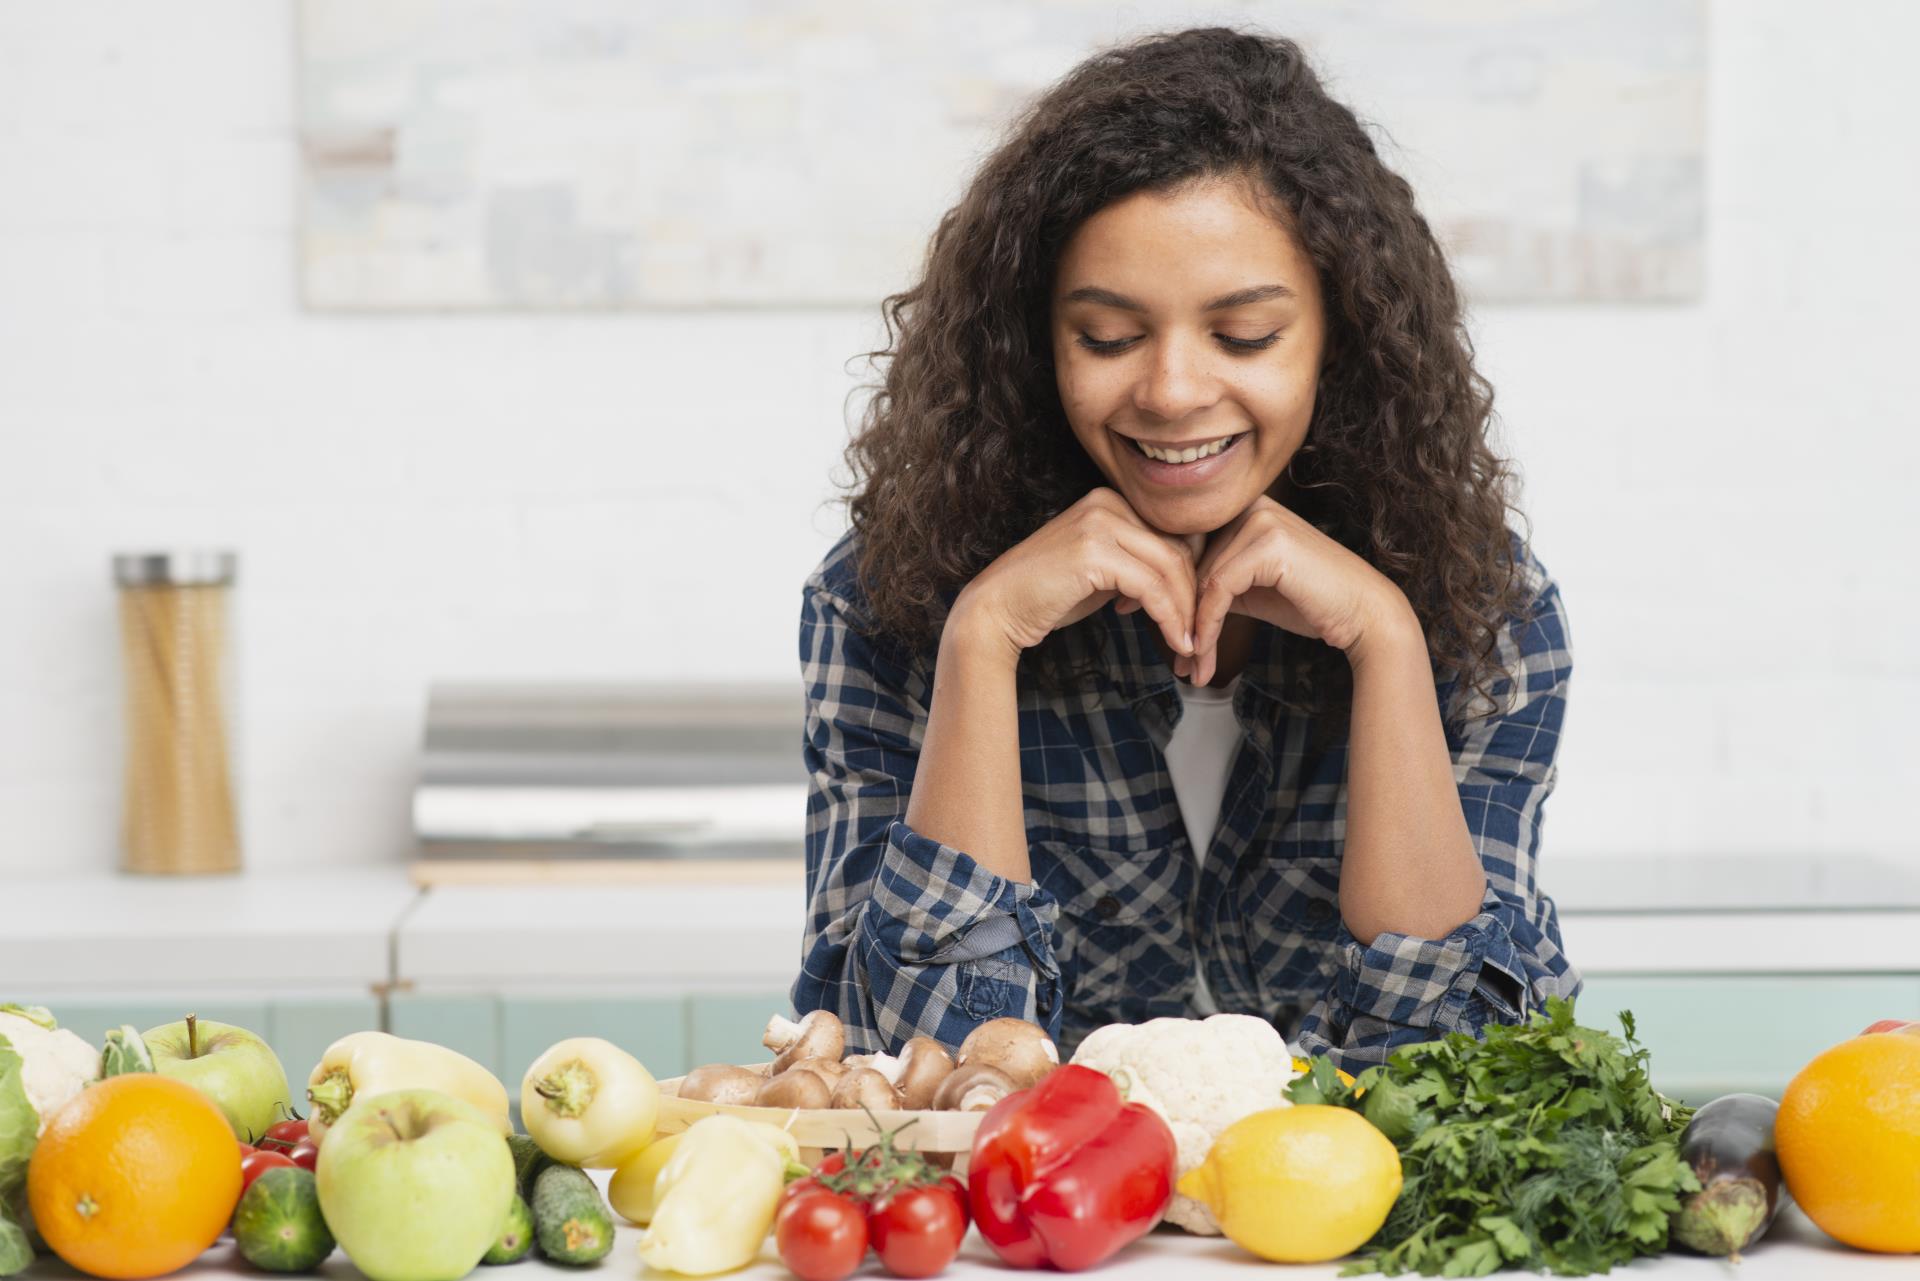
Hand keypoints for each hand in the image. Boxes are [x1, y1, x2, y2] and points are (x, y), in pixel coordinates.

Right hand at [951, 488, 1200, 668]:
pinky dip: (1169, 617)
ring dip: (1186, 611)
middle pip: (1177, 548)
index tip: (1190, 616)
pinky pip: (1152, 586)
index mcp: (1108, 501)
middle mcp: (1106, 503)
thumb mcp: (1101, 573)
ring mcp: (1099, 523)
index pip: (1172, 535)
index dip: (1190, 578)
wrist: (996, 610)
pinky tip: (1173, 640)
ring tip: (1189, 644)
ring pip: (1170, 567)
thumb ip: (1136, 566)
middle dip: (1193, 596)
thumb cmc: (1045, 597)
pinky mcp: (1094, 552)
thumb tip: (1181, 581)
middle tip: (1196, 634)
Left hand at [1187, 495, 1413, 685]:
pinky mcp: (1269, 545)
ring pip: (1202, 581)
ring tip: (1191, 668)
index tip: (1162, 632)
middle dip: (1180, 617)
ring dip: (1192, 630)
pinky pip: (1218, 589)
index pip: (1191, 549)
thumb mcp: (1252, 589)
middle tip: (1176, 661)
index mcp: (1247, 509)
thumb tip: (1170, 602)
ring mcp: (1262, 521)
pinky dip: (1207, 626)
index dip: (1175, 594)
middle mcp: (1252, 506)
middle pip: (1192, 565)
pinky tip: (1204, 654)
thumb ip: (1216, 583)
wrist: (1365, 615)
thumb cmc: (1312, 604)